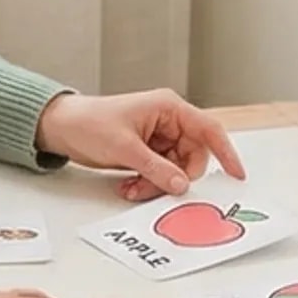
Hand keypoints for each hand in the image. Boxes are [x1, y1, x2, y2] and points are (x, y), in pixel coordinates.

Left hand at [34, 89, 246, 201]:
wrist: (61, 127)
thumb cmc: (90, 123)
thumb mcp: (124, 147)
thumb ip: (155, 167)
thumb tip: (181, 185)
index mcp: (169, 108)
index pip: (209, 130)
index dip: (227, 152)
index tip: (236, 175)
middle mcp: (169, 122)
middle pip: (193, 157)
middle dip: (176, 178)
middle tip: (152, 189)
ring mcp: (159, 138)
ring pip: (177, 170)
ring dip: (158, 185)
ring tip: (132, 188)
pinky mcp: (148, 152)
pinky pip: (162, 174)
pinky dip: (149, 184)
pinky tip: (129, 186)